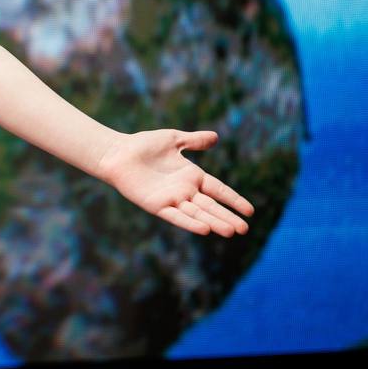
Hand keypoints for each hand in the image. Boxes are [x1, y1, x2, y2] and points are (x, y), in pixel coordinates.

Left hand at [96, 129, 253, 235]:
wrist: (117, 152)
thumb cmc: (143, 145)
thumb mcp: (173, 139)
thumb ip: (194, 141)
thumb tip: (215, 137)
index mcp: (191, 176)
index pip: (218, 190)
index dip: (233, 200)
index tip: (250, 212)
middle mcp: (184, 191)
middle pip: (211, 206)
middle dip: (227, 216)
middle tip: (245, 230)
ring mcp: (171, 199)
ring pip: (197, 214)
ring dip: (214, 222)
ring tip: (230, 231)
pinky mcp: (156, 205)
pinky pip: (176, 216)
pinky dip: (189, 223)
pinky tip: (204, 230)